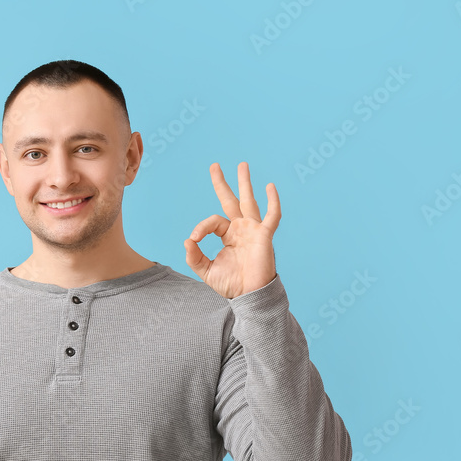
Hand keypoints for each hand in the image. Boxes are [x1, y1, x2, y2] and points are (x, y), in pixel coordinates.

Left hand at [184, 161, 280, 297]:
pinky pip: (272, 216)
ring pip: (249, 201)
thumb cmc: (231, 284)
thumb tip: (187, 240)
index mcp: (228, 235)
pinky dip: (273, 201)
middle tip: (214, 165)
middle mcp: (241, 229)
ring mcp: (253, 230)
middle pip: (231, 200)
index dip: (201, 227)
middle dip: (222, 183)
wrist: (249, 295)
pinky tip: (270, 186)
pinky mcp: (265, 236)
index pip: (213, 222)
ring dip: (245, 183)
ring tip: (241, 164)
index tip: (194, 239)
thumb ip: (194, 257)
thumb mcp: (206, 271)